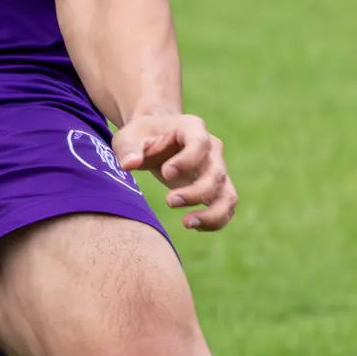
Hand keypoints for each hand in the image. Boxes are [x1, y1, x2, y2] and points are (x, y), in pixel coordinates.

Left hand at [112, 114, 236, 231]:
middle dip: (195, 192)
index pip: (200, 143)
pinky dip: (215, 221)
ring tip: (186, 223)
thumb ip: (128, 149)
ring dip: (213, 214)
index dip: (187, 160)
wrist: (153, 140)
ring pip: (228, 195)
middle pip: (216, 173)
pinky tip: (193, 226)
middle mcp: (211, 149)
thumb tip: (129, 165)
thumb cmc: (141, 137)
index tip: (165, 173)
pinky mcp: (216, 188)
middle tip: (169, 201)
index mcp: (193, 129)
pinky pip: (225, 207)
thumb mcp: (129, 138)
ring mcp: (217, 170)